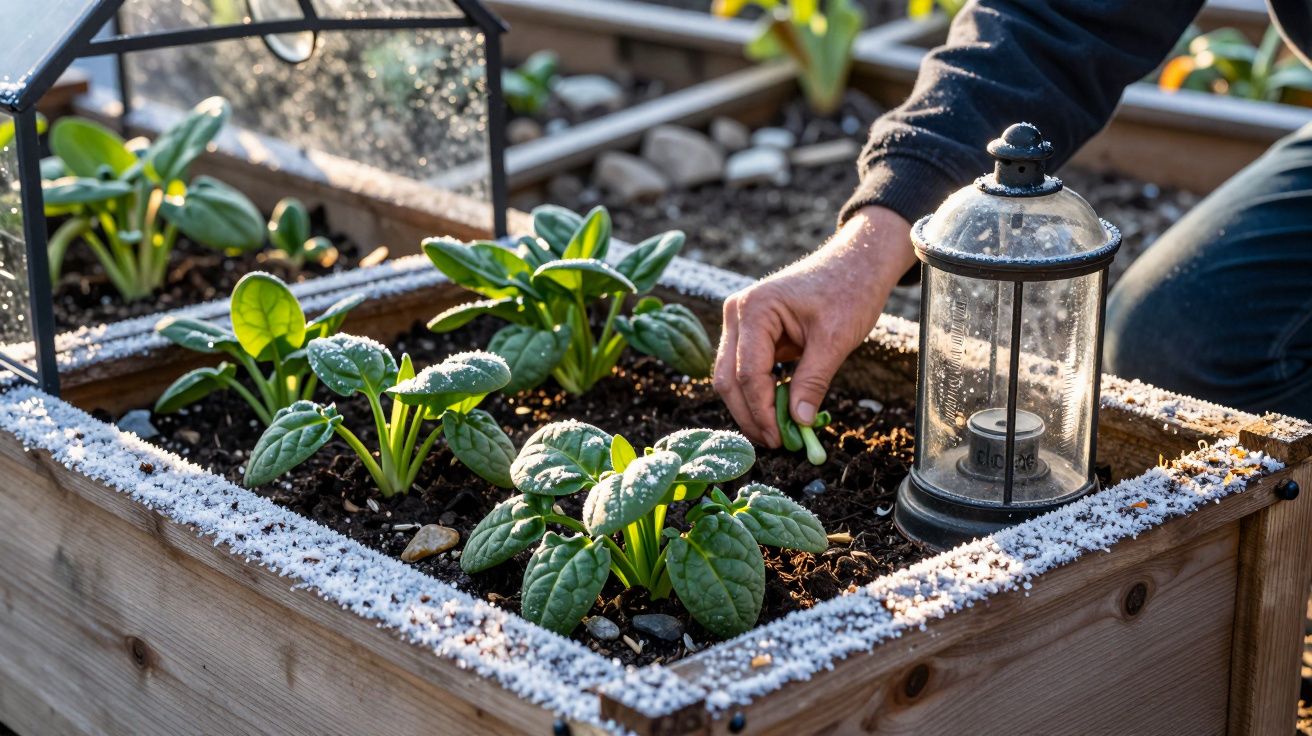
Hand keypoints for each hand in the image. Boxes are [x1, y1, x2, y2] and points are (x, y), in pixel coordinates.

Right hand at [713, 206, 914, 446]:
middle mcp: (737, 313)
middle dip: (750, 415)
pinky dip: (759, 393)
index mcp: (755, 309)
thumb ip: (813, 381)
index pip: (747, 373)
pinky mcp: (749, 331)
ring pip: (732, 376)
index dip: (761, 412)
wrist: (855, 264)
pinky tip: (777, 413)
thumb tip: (798, 423)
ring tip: (777, 433)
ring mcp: (739, 321)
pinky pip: (745, 369)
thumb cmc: (848, 291)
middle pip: (728, 378)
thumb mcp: (835, 340)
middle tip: (775, 443)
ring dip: (751, 407)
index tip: (781, 440)